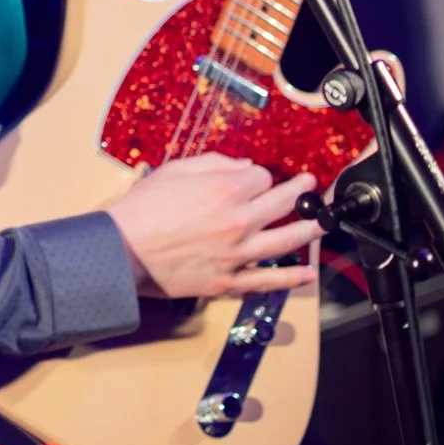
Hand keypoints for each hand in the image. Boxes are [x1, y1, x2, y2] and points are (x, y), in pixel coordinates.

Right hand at [108, 154, 320, 298]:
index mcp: (225, 189)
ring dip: (309, 230)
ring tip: (323, 223)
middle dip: (300, 192)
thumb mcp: (173, 170)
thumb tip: (243, 166)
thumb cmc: (141, 209)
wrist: (121, 250)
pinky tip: (308, 273)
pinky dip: (291, 279)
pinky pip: (267, 281)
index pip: (260, 177)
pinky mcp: (228, 281)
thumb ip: (213, 163)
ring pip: (285, 241)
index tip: (253, 179)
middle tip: (310, 186)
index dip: (258, 175)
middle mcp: (239, 220)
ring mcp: (237, 254)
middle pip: (283, 203)